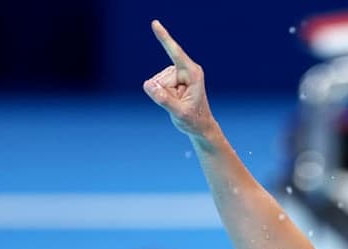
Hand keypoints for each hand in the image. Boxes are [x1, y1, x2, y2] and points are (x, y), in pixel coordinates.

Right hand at [144, 20, 215, 137]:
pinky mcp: (171, 77)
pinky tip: (175, 100)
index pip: (175, 53)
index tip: (155, 23)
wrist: (200, 126)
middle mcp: (186, 69)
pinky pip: (155, 85)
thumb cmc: (194, 120)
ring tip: (180, 103)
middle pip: (160, 78)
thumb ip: (163, 99)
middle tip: (181, 105)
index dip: (164, 38)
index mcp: (192, 73)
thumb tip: (147, 84)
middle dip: (165, 93)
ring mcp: (178, 73)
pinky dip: (162, 95)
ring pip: (156, 82)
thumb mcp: (179, 113)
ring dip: (164, 95)